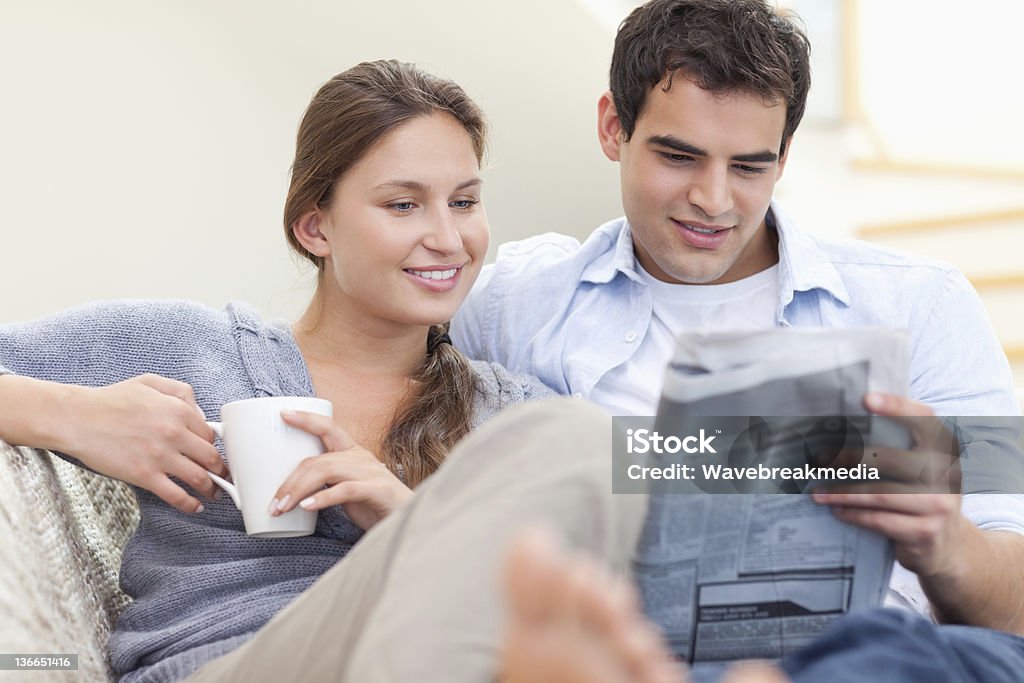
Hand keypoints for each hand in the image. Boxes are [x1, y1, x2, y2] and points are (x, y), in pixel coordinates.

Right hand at [64, 374, 224, 513]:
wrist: (77, 418)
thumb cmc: (110, 400)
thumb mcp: (150, 382)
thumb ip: (180, 392)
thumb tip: (200, 412)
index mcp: (178, 410)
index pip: (210, 435)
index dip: (214, 447)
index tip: (214, 455)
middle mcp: (174, 433)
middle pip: (211, 458)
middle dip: (222, 471)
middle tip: (225, 478)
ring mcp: (160, 456)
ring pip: (199, 478)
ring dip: (212, 489)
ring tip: (215, 494)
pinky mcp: (144, 475)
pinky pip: (176, 495)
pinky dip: (190, 504)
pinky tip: (195, 506)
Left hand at [270, 410, 412, 530]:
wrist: (408, 521)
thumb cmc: (373, 505)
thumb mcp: (347, 488)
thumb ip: (326, 482)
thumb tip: (289, 490)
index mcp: (353, 452)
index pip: (328, 427)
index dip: (306, 419)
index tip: (283, 413)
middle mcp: (361, 457)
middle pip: (318, 459)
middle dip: (291, 480)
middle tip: (273, 503)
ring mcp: (370, 473)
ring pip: (327, 471)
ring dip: (299, 490)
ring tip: (283, 507)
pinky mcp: (377, 490)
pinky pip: (345, 490)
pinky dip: (323, 498)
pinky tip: (307, 506)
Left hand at [812, 392, 969, 578]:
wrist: (949, 546)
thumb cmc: (921, 497)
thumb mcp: (921, 469)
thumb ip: (897, 447)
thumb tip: (842, 427)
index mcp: (944, 448)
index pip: (924, 418)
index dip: (897, 406)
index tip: (866, 399)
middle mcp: (947, 473)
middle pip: (891, 459)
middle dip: (848, 459)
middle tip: (818, 459)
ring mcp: (940, 504)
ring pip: (880, 494)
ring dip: (842, 492)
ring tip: (817, 491)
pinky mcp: (926, 532)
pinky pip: (880, 520)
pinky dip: (853, 514)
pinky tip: (836, 510)